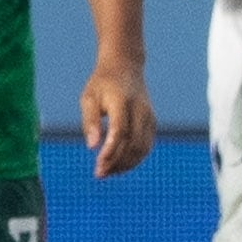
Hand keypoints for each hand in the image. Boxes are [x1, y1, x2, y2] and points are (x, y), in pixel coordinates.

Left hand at [82, 56, 154, 176]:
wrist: (125, 67)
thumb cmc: (102, 84)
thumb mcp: (89, 98)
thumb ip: (90, 122)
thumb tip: (92, 147)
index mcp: (122, 101)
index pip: (120, 131)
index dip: (111, 150)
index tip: (98, 165)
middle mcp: (140, 109)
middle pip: (133, 143)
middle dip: (117, 162)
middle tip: (99, 174)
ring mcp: (149, 116)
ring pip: (143, 148)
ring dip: (126, 164)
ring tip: (107, 172)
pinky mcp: (152, 122)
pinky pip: (146, 146)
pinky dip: (134, 159)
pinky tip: (119, 165)